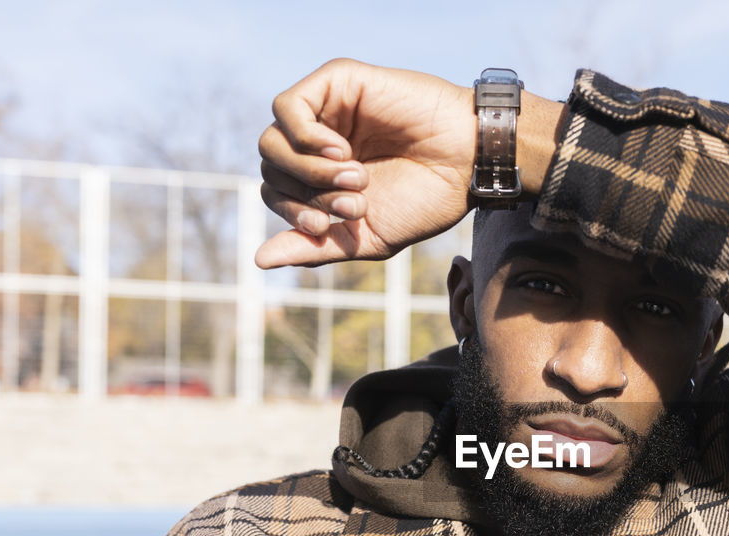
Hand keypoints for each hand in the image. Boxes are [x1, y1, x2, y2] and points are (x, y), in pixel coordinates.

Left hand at [255, 59, 475, 268]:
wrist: (468, 165)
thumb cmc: (425, 201)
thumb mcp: (365, 237)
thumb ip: (315, 247)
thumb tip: (260, 261)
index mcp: (321, 176)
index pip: (275, 192)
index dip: (293, 214)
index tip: (329, 227)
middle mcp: (317, 142)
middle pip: (269, 169)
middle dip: (307, 195)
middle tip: (355, 203)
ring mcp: (325, 110)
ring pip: (272, 141)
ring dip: (308, 170)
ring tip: (356, 177)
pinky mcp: (336, 82)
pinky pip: (288, 108)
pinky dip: (305, 137)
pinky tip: (342, 150)